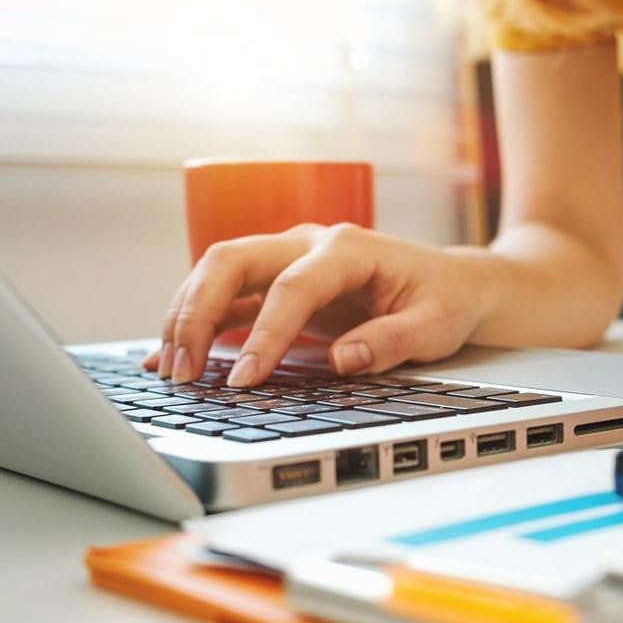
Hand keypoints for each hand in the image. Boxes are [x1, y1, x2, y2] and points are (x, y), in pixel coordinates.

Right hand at [142, 224, 491, 386]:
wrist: (451, 283)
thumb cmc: (443, 300)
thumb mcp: (434, 326)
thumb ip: (391, 341)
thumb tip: (343, 359)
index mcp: (348, 249)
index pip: (292, 287)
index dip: (264, 334)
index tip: (245, 380)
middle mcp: (309, 243)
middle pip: (233, 261)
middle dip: (197, 312)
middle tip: (182, 370)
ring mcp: (289, 258)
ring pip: (218, 272)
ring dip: (187, 317)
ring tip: (171, 370)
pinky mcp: (278, 280)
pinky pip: (227, 295)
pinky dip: (196, 322)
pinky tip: (171, 355)